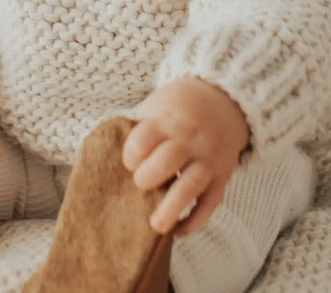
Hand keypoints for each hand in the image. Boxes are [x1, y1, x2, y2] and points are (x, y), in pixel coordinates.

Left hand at [122, 76, 249, 237]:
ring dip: (172, 208)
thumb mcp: (156, 107)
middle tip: (141, 185)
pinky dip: (197, 219)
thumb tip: (109, 159)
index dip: (131, 156)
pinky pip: (211, 202)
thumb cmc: (177, 109)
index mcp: (166, 120)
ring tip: (156, 226)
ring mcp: (207, 158)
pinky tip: (180, 230)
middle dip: (148, 178)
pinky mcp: (221, 176)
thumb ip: (139, 131)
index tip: (129, 164)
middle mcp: (188, 139)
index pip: (143, 140)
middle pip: (167, 161)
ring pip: (191, 184)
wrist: (220, 100)